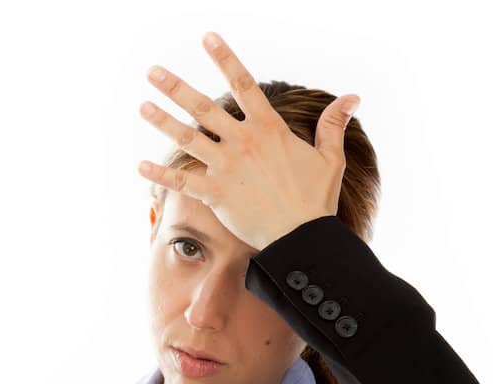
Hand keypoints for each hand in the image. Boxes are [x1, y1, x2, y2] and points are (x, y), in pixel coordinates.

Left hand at [136, 30, 358, 251]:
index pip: (243, 83)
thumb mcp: (330, 157)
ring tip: (142, 105)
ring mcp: (227, 167)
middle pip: (203, 107)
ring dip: (162, 121)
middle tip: (153, 71)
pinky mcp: (216, 195)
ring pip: (188, 138)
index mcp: (268, 128)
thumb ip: (333, 124)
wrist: (301, 236)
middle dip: (176, 87)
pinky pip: (183, 182)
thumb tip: (352, 97)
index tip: (207, 37)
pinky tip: (140, 167)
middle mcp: (243, 142)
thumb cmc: (316, 200)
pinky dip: (160, 175)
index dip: (225, 58)